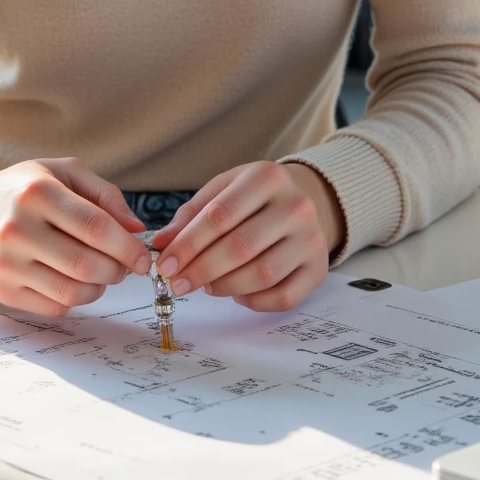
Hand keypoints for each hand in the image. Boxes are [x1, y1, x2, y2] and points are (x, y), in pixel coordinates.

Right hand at [0, 157, 150, 316]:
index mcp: (37, 192)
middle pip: (87, 265)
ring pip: (73, 292)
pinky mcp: (3, 290)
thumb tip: (136, 229)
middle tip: (125, 266)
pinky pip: (55, 307)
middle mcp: (17, 228)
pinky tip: (74, 280)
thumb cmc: (23, 189)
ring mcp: (7, 263)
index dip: (128, 247)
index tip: (143, 257)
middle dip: (118, 271)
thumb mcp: (63, 172)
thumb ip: (104, 195)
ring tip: (101, 273)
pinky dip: (75, 299)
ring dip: (100, 288)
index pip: (96, 227)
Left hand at [151, 162, 342, 312]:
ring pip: (262, 275)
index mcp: (267, 177)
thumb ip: (191, 216)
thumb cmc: (254, 197)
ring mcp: (311, 239)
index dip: (188, 244)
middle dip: (201, 270)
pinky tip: (237, 294)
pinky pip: (283, 297)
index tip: (166, 264)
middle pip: (240, 247)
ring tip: (207, 286)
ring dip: (225, 287)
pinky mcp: (318, 269)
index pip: (219, 216)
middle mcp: (295, 206)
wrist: (306, 200)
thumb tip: (161, 245)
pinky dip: (254, 302)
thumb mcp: (223, 190)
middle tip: (179, 284)